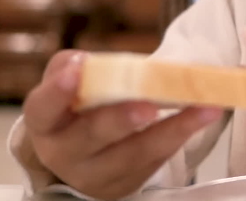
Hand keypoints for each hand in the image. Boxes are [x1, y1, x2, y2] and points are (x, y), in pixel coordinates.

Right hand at [22, 50, 221, 199]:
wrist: (82, 152)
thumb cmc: (75, 108)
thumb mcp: (65, 84)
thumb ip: (71, 67)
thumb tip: (86, 63)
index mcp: (45, 123)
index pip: (43, 108)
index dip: (58, 92)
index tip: (76, 72)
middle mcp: (65, 154)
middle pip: (91, 137)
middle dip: (121, 119)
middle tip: (147, 105)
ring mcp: (97, 175)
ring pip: (135, 153)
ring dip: (173, 129)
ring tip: (203, 108)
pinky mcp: (127, 183)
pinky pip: (156, 160)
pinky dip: (181, 136)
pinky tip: (202, 116)